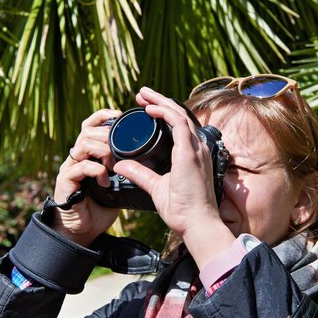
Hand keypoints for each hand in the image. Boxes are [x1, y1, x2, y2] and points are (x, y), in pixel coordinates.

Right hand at [51, 109, 121, 246]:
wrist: (83, 231)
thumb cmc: (100, 207)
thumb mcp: (119, 183)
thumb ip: (128, 169)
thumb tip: (151, 158)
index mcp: (88, 153)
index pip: (92, 124)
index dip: (104, 116)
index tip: (121, 117)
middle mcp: (77, 157)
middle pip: (87, 130)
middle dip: (107, 134)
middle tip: (121, 147)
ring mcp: (69, 168)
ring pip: (83, 145)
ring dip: (102, 151)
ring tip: (114, 164)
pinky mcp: (65, 181)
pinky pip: (80, 167)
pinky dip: (97, 171)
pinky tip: (106, 181)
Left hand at [114, 88, 233, 268]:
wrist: (196, 223)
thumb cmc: (182, 209)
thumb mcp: (155, 186)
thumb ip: (140, 173)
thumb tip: (120, 165)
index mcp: (192, 155)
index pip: (179, 126)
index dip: (163, 113)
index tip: (145, 107)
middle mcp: (197, 148)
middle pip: (180, 115)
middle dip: (160, 102)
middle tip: (142, 94)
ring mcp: (196, 149)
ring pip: (179, 114)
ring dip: (161, 102)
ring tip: (143, 94)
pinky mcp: (190, 153)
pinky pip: (179, 124)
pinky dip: (165, 113)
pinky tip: (150, 109)